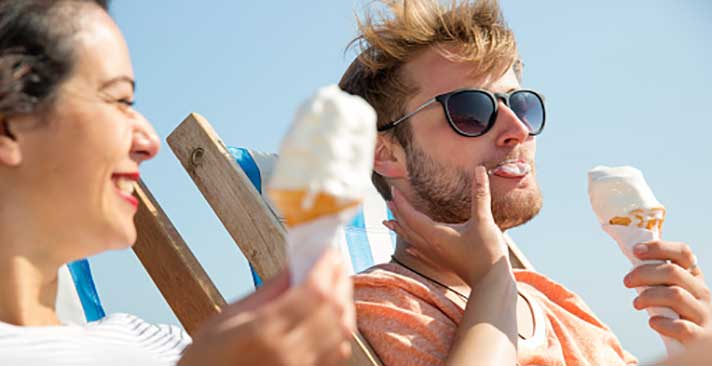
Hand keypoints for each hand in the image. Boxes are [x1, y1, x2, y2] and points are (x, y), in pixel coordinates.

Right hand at [179, 248, 354, 365]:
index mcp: (263, 334)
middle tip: (335, 262)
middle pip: (334, 311)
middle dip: (339, 280)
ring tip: (336, 284)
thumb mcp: (227, 318)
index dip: (326, 267)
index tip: (327, 250)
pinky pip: (337, 353)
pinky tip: (332, 315)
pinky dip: (340, 329)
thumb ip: (267, 291)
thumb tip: (295, 265)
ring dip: (344, 303)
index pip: (313, 293)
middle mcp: (288, 355)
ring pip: (343, 333)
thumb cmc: (205, 362)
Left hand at [383, 166, 509, 285]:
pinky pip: (422, 252)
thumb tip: (479, 169)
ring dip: (400, 229)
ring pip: (412, 240)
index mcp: (435, 234)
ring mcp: (436, 255)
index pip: (411, 216)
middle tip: (389, 200)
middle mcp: (431, 245)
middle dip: (398, 213)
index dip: (401, 202)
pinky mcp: (443, 262)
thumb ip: (480, 194)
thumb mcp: (484, 220)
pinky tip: (410, 249)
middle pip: (408, 227)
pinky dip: (412, 246)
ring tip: (388, 222)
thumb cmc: (487, 253)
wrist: (492, 283)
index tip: (393, 190)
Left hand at [624, 240, 711, 344]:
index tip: (635, 251)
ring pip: (676, 295)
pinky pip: (682, 327)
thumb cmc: (680, 316)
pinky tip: (653, 322)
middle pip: (673, 272)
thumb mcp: (673, 292)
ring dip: (649, 296)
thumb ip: (659, 277)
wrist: (703, 352)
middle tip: (626, 281)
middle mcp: (703, 293)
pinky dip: (663, 323)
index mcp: (694, 279)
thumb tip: (633, 255)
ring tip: (636, 304)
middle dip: (644, 273)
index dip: (659, 248)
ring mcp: (704, 315)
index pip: (683, 253)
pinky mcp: (700, 337)